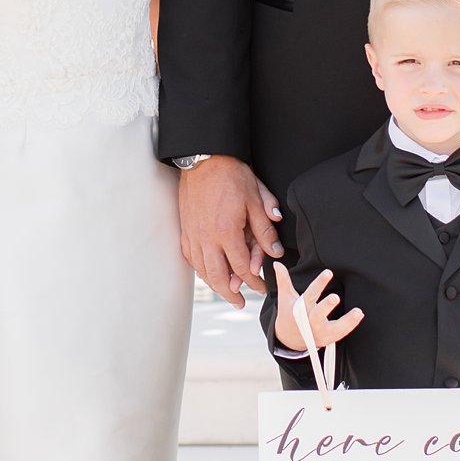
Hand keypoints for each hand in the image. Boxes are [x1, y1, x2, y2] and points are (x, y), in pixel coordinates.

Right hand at [178, 155, 283, 305]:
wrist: (204, 158)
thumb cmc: (232, 176)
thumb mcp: (256, 199)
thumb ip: (265, 229)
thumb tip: (275, 252)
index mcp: (227, 232)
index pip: (242, 267)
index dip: (253, 281)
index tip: (261, 287)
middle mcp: (207, 238)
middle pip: (218, 276)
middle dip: (230, 293)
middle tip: (239, 302)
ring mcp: (193, 234)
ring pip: (201, 269)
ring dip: (214, 284)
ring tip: (224, 291)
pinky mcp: (185, 228)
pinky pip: (190, 257)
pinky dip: (198, 269)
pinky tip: (205, 272)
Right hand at [271, 263, 363, 354]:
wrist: (288, 339)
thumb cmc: (289, 314)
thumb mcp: (285, 297)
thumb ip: (284, 280)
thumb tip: (277, 264)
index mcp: (300, 309)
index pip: (310, 294)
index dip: (319, 283)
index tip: (328, 272)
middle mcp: (310, 321)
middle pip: (318, 314)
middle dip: (326, 307)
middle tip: (335, 297)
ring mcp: (319, 332)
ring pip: (333, 328)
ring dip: (346, 321)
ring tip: (358, 312)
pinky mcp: (327, 338)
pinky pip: (340, 334)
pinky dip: (350, 326)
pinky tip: (359, 315)